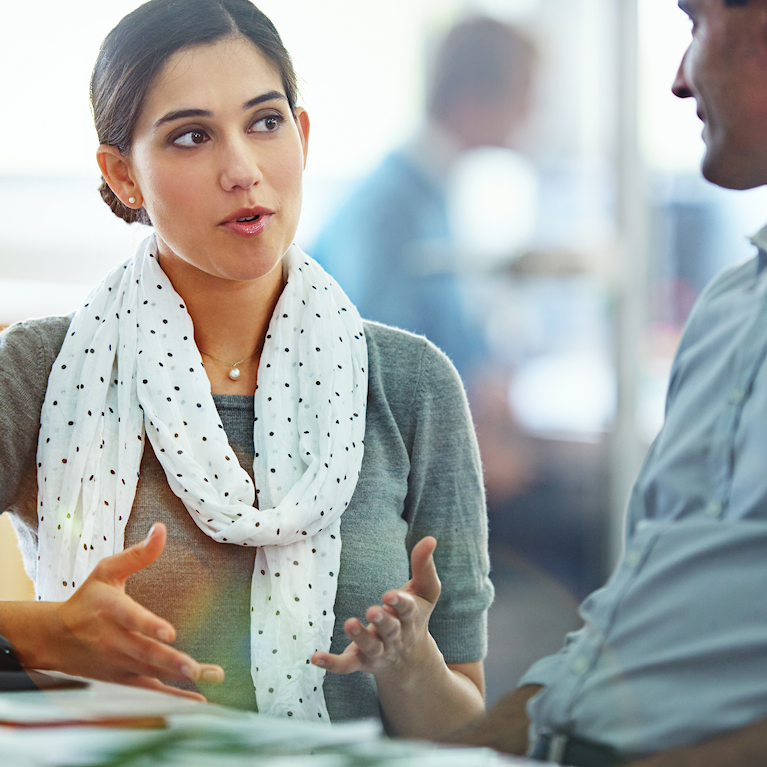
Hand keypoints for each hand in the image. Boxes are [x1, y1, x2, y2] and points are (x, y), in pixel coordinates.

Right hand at [37, 523, 223, 700]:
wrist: (53, 638)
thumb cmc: (86, 600)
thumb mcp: (107, 571)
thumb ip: (138, 554)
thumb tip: (161, 529)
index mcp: (111, 611)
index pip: (132, 619)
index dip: (150, 626)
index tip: (169, 634)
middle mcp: (114, 640)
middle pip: (145, 653)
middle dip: (171, 661)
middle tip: (195, 668)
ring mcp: (118, 663)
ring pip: (151, 673)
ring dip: (180, 677)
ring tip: (209, 676)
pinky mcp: (122, 677)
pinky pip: (148, 690)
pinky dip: (171, 697)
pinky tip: (197, 701)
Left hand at [311, 536, 441, 681]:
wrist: (410, 662)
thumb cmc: (414, 617)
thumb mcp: (425, 592)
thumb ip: (424, 566)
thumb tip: (430, 538)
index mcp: (411, 618)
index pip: (408, 610)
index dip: (400, 603)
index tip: (390, 596)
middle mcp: (395, 637)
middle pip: (390, 630)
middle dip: (382, 621)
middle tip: (373, 611)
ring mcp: (377, 651)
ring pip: (369, 647)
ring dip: (359, 637)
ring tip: (349, 624)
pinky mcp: (360, 661)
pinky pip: (346, 666)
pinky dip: (332, 663)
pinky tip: (315, 657)